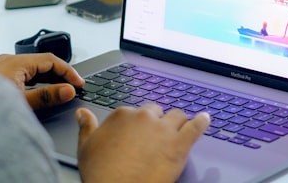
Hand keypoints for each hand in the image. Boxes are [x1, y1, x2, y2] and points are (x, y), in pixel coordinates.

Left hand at [0, 53, 83, 110]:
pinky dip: (31, 81)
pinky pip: (18, 73)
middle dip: (58, 74)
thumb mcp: (20, 101)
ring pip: (28, 68)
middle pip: (40, 63)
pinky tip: (32, 93)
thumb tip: (67, 90)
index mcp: (16, 62)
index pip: (51, 60)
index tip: (79, 83)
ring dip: (44, 78)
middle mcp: (6, 60)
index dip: (68, 71)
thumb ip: (46, 96)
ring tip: (56, 91)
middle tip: (70, 87)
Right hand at [76, 103, 209, 182]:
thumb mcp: (86, 148)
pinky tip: (205, 120)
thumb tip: (82, 113)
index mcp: (122, 116)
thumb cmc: (101, 174)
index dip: (138, 124)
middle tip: (157, 136)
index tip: (139, 133)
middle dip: (158, 122)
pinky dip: (202, 122)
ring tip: (180, 129)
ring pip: (177, 116)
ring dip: (178, 123)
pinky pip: (196, 127)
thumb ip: (86, 127)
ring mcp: (163, 130)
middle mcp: (144, 117)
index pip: (135, 112)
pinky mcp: (179, 144)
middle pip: (157, 112)